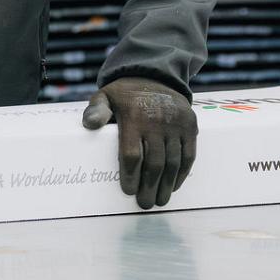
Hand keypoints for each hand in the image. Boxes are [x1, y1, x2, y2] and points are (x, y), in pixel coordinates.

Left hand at [83, 76, 197, 209]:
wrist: (155, 75)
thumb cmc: (125, 94)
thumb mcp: (105, 96)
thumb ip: (96, 111)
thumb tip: (89, 125)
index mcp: (133, 117)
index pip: (132, 154)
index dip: (131, 176)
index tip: (129, 191)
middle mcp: (157, 121)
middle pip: (154, 163)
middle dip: (149, 187)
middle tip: (145, 203)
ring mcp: (176, 123)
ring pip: (173, 162)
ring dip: (167, 185)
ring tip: (160, 200)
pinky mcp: (190, 125)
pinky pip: (189, 154)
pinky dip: (183, 173)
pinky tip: (175, 185)